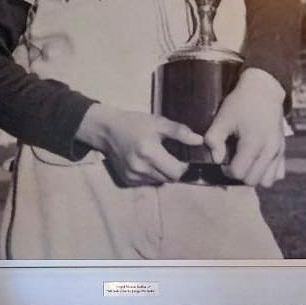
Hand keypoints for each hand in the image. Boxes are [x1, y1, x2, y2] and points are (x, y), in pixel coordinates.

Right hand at [76, 103, 203, 186]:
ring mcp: (133, 176)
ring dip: (163, 172)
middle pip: (170, 179)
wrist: (107, 130)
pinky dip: (151, 174)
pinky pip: (148, 182)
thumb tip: (199, 140)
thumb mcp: (158, 122)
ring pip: (160, 181)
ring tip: (157, 157)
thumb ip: (179, 132)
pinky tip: (146, 162)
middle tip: (170, 156)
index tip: (181, 156)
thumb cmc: (134, 123)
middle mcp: (140, 167)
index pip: (177, 172)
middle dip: (174, 169)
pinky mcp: (128, 180)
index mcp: (149, 152)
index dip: (183, 166)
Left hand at [204, 68, 285, 187]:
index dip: (226, 169)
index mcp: (253, 142)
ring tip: (245, 162)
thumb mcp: (222, 118)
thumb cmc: (240, 104)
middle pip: (252, 180)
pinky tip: (257, 160)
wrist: (263, 91)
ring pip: (267, 181)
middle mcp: (269, 150)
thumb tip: (216, 159)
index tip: (223, 159)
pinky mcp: (284, 150)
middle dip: (239, 174)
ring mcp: (279, 151)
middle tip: (232, 161)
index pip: (238, 173)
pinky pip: (278, 173)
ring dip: (254, 175)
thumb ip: (214, 139)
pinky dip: (267, 172)